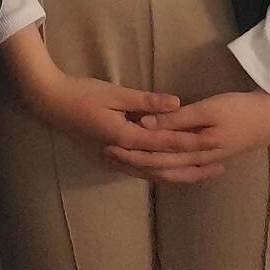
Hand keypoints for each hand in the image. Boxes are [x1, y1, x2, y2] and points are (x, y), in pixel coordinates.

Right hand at [18, 69, 215, 169]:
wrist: (50, 104)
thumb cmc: (81, 94)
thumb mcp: (114, 93)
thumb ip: (146, 101)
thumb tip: (177, 103)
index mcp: (126, 138)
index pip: (167, 144)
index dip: (192, 144)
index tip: (215, 143)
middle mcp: (123, 156)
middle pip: (164, 168)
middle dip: (193, 168)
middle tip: (219, 167)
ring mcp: (115, 162)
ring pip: (153, 175)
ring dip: (179, 176)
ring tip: (203, 174)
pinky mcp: (110, 160)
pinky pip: (141, 173)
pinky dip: (160, 174)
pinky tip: (172, 172)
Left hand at [104, 90, 269, 184]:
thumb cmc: (239, 109)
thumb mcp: (207, 109)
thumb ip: (176, 119)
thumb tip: (144, 125)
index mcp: (196, 150)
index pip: (155, 155)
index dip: (131, 153)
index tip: (108, 146)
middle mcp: (198, 162)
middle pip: (159, 167)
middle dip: (133, 162)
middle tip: (107, 154)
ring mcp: (206, 163)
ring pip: (170, 172)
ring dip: (147, 169)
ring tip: (124, 163)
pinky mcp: (211, 158)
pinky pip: (183, 170)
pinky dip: (166, 170)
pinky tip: (156, 168)